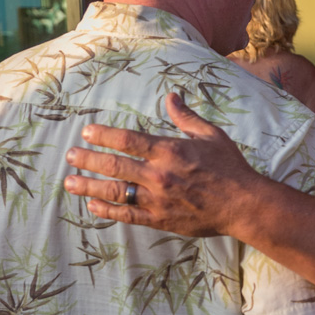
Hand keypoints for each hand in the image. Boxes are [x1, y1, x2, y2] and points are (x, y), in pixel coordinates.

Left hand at [63, 92, 254, 237]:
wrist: (244, 205)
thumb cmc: (230, 168)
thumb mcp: (211, 135)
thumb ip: (185, 116)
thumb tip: (171, 96)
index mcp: (169, 151)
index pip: (127, 140)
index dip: (103, 134)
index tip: (87, 131)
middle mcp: (159, 175)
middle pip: (114, 166)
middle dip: (88, 159)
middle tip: (70, 156)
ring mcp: (158, 199)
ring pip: (115, 192)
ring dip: (89, 186)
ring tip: (69, 182)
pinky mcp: (160, 219)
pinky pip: (128, 215)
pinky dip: (107, 210)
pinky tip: (92, 205)